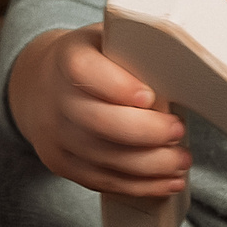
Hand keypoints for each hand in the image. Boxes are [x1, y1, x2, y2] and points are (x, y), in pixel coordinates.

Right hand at [8, 24, 191, 196]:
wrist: (41, 84)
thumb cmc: (92, 59)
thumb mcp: (108, 40)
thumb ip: (137, 50)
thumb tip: (186, 70)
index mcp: (67, 57)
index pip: (85, 71)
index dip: (118, 87)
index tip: (150, 97)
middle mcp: (55, 97)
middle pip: (99, 122)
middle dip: (147, 132)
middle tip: (178, 130)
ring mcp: (55, 135)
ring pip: (105, 158)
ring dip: (150, 165)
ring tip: (181, 160)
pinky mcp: (61, 164)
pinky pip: (102, 181)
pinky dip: (139, 186)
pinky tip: (167, 182)